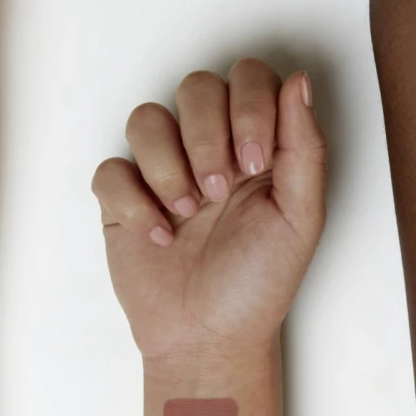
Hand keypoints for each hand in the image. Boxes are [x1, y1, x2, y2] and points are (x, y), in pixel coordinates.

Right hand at [90, 60, 326, 358]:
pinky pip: (111, 169)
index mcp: (256, 143)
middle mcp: (208, 148)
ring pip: (146, 118)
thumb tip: (299, 81)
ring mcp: (161, 171)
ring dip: (168, 167)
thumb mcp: (300, 217)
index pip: (248, 78)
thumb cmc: (258, 283)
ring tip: (186, 214)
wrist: (209, 338)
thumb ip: (304, 147)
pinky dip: (133, 202)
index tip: (254, 164)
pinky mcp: (123, 200)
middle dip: (206, 138)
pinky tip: (157, 235)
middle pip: (195, 86)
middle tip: (219, 193)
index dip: (249, 107)